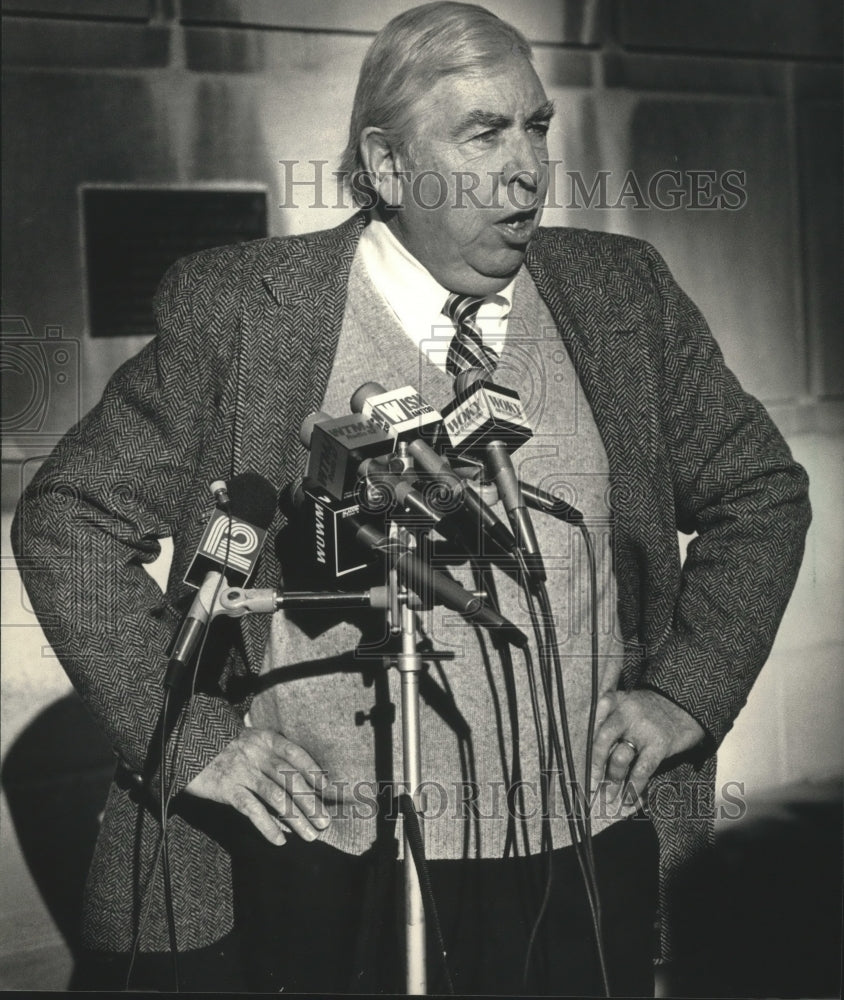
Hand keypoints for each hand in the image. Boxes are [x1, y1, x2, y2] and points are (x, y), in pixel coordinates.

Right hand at [183, 728, 335, 844]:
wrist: (186, 746)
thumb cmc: (223, 749)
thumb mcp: (249, 744)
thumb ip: (270, 760)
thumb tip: (295, 790)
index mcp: (265, 740)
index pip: (295, 753)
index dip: (313, 770)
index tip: (327, 787)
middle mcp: (257, 754)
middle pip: (290, 779)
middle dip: (310, 802)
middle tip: (325, 822)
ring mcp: (243, 771)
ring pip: (276, 796)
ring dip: (296, 818)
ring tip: (310, 835)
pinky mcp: (227, 788)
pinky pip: (252, 809)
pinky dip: (267, 826)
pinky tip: (279, 840)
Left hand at [590, 689, 704, 814]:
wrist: (685, 706)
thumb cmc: (648, 711)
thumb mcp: (627, 703)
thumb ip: (608, 719)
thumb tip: (586, 754)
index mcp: (615, 700)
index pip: (592, 718)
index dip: (582, 738)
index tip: (574, 757)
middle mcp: (627, 711)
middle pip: (602, 739)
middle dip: (593, 765)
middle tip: (589, 784)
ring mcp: (644, 728)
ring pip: (620, 758)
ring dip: (612, 781)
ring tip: (608, 797)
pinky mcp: (660, 744)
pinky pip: (641, 770)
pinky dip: (633, 788)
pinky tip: (628, 800)